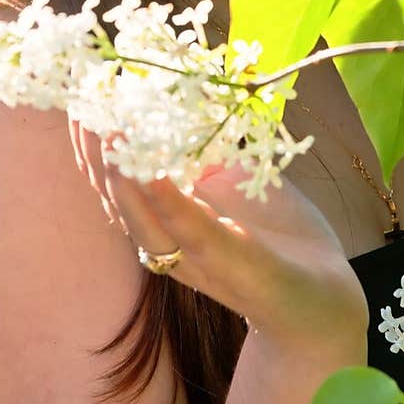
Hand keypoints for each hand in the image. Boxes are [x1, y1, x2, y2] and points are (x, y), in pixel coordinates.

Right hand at [67, 119, 368, 354]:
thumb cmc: (279, 238)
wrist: (325, 302)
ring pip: (145, 221)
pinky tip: (156, 176)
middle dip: (94, 155)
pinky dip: (172, 205)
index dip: (92, 148)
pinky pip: (196, 234)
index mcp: (168, 223)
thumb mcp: (241, 183)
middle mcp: (172, 245)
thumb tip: (191, 101)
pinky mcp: (236, 267)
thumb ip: (211, 155)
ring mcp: (200, 259)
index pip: (115, 185)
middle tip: (80, 106)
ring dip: (122, 178)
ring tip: (105, 132)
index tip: (79, 101)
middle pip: (117, 201)